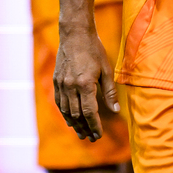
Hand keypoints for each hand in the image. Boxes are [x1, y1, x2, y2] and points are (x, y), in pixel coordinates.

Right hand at [53, 27, 120, 141]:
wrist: (75, 34)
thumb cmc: (94, 50)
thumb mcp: (106, 69)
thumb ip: (110, 91)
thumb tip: (116, 110)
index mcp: (85, 84)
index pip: (89, 112)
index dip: (94, 126)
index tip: (98, 135)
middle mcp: (71, 86)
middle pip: (77, 115)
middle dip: (85, 128)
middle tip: (91, 138)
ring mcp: (61, 84)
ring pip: (66, 111)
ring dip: (74, 124)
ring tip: (81, 133)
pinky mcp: (56, 81)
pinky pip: (59, 103)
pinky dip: (65, 114)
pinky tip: (70, 120)